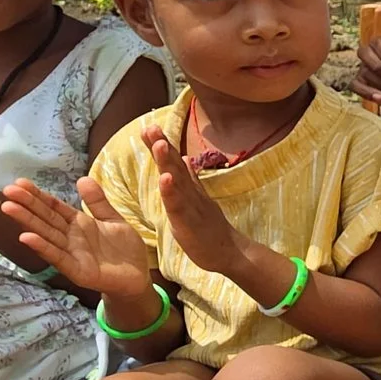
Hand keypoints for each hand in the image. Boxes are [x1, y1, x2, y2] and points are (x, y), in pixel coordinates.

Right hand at [3, 176, 156, 298]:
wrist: (138, 277)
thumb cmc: (124, 249)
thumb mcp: (113, 219)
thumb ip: (98, 202)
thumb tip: (83, 179)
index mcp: (78, 223)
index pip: (53, 206)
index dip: (38, 195)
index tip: (19, 182)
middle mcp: (70, 237)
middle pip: (45, 218)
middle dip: (27, 204)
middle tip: (6, 190)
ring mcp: (71, 254)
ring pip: (46, 235)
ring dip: (27, 222)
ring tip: (8, 208)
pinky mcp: (77, 270)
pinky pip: (58, 257)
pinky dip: (43, 247)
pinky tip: (26, 237)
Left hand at [143, 124, 247, 274]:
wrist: (231, 253)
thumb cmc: (211, 230)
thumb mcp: (199, 200)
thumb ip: (191, 180)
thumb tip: (184, 158)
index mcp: (190, 190)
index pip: (174, 164)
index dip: (162, 146)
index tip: (150, 127)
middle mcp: (191, 193)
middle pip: (174, 167)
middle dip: (162, 146)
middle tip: (151, 126)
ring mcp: (191, 207)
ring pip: (177, 182)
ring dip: (167, 162)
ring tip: (158, 143)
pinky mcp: (188, 223)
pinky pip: (178, 206)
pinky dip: (171, 192)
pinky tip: (165, 178)